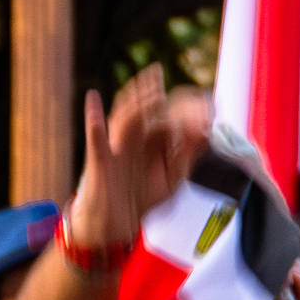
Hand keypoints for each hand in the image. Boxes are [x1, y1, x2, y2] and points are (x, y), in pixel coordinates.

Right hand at [70, 66, 211, 249]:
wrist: (117, 223)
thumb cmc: (144, 198)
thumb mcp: (173, 176)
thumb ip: (188, 154)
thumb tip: (207, 131)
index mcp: (153, 141)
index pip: (169, 116)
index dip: (186, 108)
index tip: (206, 103)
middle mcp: (135, 139)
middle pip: (146, 110)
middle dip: (157, 94)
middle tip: (167, 76)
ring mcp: (117, 146)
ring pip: (124, 117)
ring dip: (134, 98)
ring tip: (146, 79)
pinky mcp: (101, 159)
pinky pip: (95, 136)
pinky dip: (92, 117)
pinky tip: (92, 98)